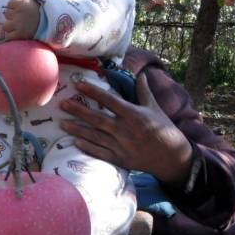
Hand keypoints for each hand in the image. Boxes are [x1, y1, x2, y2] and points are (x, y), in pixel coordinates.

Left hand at [3, 0, 39, 39]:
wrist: (51, 25)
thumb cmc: (41, 13)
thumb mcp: (33, 2)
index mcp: (22, 4)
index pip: (9, 3)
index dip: (13, 7)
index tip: (18, 10)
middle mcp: (19, 13)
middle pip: (7, 14)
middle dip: (12, 17)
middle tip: (20, 19)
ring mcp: (18, 24)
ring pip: (5, 26)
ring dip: (10, 27)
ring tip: (18, 27)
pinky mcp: (19, 34)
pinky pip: (9, 36)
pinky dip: (13, 36)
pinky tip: (19, 34)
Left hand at [59, 73, 192, 183]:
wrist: (172, 157)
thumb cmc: (164, 129)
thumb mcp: (155, 108)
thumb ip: (144, 92)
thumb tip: (140, 74)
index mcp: (133, 114)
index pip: (109, 101)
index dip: (93, 92)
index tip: (78, 85)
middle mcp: (125, 129)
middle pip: (97, 118)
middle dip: (78, 111)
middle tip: (62, 104)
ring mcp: (121, 145)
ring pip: (95, 136)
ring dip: (77, 130)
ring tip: (62, 123)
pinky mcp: (120, 159)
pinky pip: (100, 153)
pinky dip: (88, 147)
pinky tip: (75, 142)